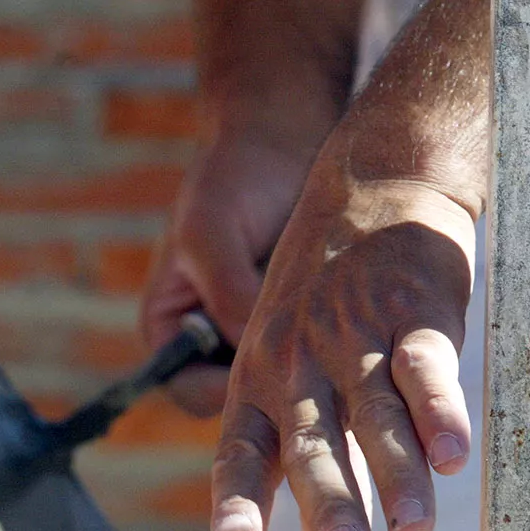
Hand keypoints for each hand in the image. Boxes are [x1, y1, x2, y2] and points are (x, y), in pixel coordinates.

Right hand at [139, 136, 313, 416]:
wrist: (284, 132)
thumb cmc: (233, 173)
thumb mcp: (213, 231)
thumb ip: (229, 294)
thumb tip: (256, 354)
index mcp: (171, 329)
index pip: (193, 392)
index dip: (229, 394)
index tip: (274, 370)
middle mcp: (214, 341)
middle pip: (244, 398)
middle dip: (281, 388)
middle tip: (322, 364)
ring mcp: (259, 333)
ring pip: (287, 381)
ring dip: (314, 368)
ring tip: (341, 332)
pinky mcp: (303, 322)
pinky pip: (320, 355)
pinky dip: (336, 344)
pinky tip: (357, 317)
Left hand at [209, 150, 477, 530]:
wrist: (374, 185)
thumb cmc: (325, 302)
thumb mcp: (284, 364)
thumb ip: (304, 458)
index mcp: (258, 383)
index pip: (242, 449)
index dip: (238, 496)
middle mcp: (299, 364)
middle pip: (313, 443)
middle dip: (330, 504)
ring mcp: (355, 336)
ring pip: (376, 414)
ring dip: (398, 476)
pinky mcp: (416, 311)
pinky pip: (426, 367)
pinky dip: (440, 410)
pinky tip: (454, 455)